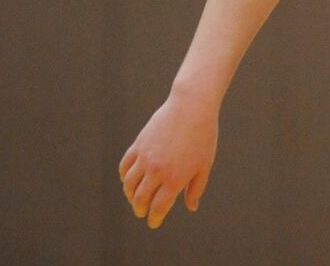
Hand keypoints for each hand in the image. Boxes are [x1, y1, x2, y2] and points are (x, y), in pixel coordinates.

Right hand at [119, 93, 218, 228]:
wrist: (192, 106)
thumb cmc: (203, 135)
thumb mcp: (205, 164)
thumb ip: (196, 188)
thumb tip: (191, 207)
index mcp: (175, 178)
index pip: (158, 208)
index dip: (154, 219)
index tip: (153, 223)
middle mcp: (157, 170)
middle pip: (140, 199)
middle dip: (140, 209)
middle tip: (142, 212)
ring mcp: (145, 158)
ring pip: (128, 185)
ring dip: (130, 196)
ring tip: (135, 198)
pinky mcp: (138, 145)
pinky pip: (124, 167)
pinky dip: (124, 177)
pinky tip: (129, 180)